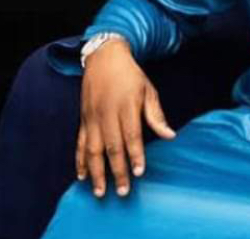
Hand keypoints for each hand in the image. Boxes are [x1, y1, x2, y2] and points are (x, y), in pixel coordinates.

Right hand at [76, 39, 175, 197]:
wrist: (105, 58)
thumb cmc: (131, 75)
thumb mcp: (148, 90)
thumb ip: (156, 115)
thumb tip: (170, 136)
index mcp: (126, 106)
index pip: (132, 135)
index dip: (135, 154)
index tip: (139, 172)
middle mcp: (107, 113)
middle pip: (112, 147)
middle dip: (117, 171)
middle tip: (123, 191)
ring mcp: (92, 117)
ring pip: (93, 149)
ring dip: (96, 172)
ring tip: (100, 191)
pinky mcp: (83, 119)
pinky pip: (80, 143)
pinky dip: (80, 161)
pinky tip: (82, 176)